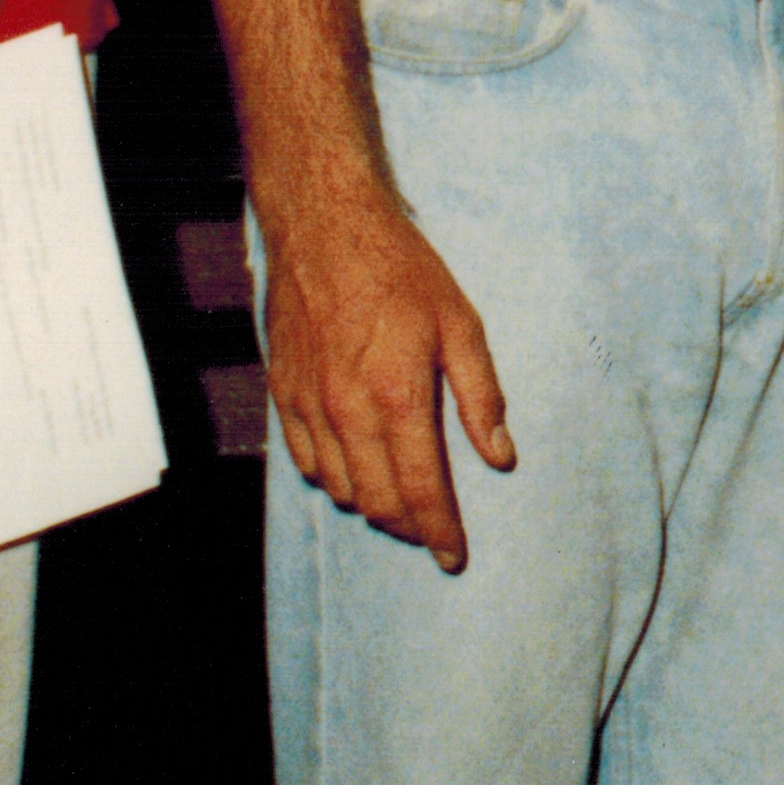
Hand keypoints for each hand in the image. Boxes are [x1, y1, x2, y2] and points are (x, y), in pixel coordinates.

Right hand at [259, 173, 514, 565]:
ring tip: (399, 505)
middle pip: (377, 502)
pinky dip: (332, 479)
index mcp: (398, 398)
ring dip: (371, 506)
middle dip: (408, 528)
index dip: (439, 532)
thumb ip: (481, 396)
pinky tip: (353, 472)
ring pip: (338, 488)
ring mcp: (309, 405)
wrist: (325, 226)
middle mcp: (347, 412)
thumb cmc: (401, 269)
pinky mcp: (283, 393)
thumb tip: (500, 457)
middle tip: (431, 534)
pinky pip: (304, 460)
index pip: (420, 491)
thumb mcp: (460, 324)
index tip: (454, 558)